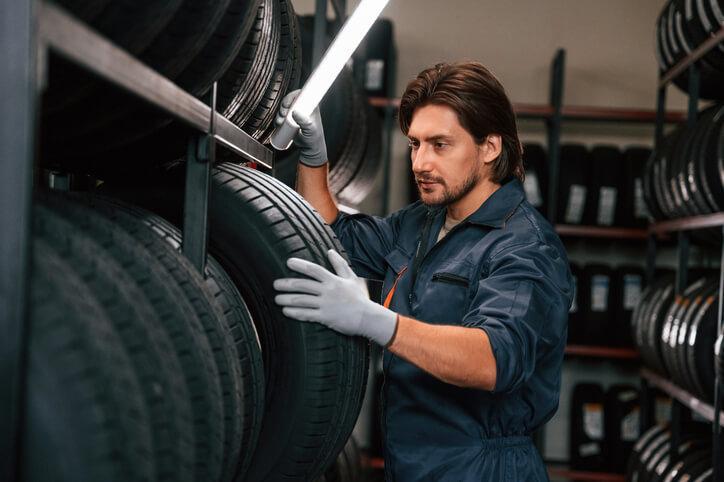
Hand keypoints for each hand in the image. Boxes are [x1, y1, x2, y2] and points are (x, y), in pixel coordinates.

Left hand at [273, 249, 397, 345]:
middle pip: (303, 285)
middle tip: (275, 284)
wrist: (368, 318)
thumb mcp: (352, 278)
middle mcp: (328, 291)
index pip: (314, 270)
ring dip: (287, 299)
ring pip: (302, 300)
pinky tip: (285, 311)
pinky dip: (294, 312)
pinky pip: (306, 314)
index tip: (289, 262)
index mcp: (333, 280)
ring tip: (277, 298)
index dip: (300, 265)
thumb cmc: (360, 298)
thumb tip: (330, 251)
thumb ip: (340, 264)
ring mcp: (326, 305)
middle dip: (287, 284)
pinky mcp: (325, 317)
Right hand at [275, 89, 327, 166]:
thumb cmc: (313, 138)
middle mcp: (303, 108)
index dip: (293, 96)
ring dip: (280, 113)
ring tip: (281, 121)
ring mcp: (295, 114)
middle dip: (284, 105)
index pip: (302, 95)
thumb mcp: (310, 129)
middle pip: (291, 100)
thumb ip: (304, 121)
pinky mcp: (289, 120)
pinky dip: (278, 119)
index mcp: (311, 106)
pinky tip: (279, 124)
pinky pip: (281, 116)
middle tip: (284, 113)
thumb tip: (295, 112)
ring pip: (285, 108)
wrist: (309, 148)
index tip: (287, 104)